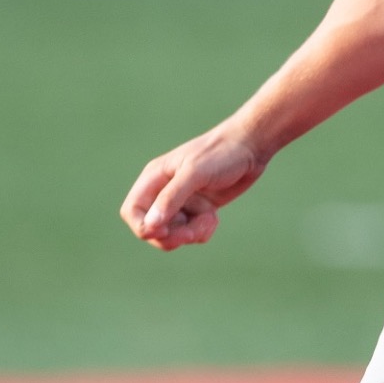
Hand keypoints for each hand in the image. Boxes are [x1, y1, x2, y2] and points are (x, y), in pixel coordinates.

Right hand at [119, 125, 268, 250]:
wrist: (251, 147)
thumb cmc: (221, 153)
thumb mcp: (195, 173)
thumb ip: (171, 198)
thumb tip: (150, 225)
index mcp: (155, 178)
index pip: (132, 211)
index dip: (142, 227)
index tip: (163, 231)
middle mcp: (164, 191)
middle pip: (151, 228)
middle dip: (170, 236)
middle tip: (191, 234)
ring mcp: (182, 201)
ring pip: (173, 234)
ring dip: (190, 234)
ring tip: (209, 220)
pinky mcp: (198, 209)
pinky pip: (191, 233)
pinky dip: (201, 231)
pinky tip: (214, 218)